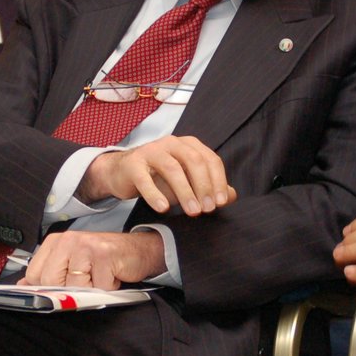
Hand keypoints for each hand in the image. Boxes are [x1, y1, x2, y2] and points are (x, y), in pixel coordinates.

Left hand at [20, 229, 165, 288]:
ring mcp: (86, 246)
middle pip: (51, 282)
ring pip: (75, 288)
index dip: (48, 289)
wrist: (139, 250)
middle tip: (86, 282)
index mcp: (55, 242)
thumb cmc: (105, 259)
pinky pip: (98, 288)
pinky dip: (108, 289)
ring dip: (92, 291)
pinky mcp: (104, 254)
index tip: (62, 290)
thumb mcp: (72, 264)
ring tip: (100, 278)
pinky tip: (112, 276)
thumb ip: (48, 274)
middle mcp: (68, 240)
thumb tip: (23, 287)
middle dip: (71, 291)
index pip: (35, 275)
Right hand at [79, 136, 236, 214]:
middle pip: (194, 161)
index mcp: (189, 145)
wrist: (123, 173)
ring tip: (192, 212)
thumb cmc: (159, 177)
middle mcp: (172, 143)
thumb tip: (231, 197)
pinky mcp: (133, 164)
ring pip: (172, 169)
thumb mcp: (187, 182)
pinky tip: (163, 208)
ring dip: (185, 192)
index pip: (210, 160)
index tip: (221, 203)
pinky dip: (155, 194)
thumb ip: (209, 188)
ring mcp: (151, 151)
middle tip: (208, 209)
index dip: (218, 181)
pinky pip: (145, 180)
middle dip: (204, 186)